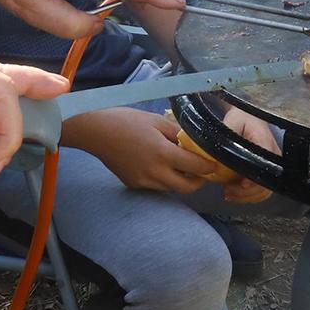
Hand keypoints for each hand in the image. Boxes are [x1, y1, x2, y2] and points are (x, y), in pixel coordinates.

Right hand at [63, 107, 208, 193]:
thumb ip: (177, 134)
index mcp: (164, 153)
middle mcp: (155, 172)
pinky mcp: (133, 184)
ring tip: (179, 167)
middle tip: (201, 173)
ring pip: (170, 189)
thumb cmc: (126, 121)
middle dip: (198, 182)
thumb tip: (192, 143)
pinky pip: (155, 186)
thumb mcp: (155, 121)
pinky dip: (162, 180)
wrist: (95, 132)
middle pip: (186, 188)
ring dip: (179, 181)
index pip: (196, 167)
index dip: (209, 167)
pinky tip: (157, 166)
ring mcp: (143, 181)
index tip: (214, 164)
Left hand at [216, 106, 279, 203]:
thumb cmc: (240, 118)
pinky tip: (234, 193)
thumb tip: (216, 157)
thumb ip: (225, 137)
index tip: (242, 184)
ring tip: (229, 193)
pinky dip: (249, 195)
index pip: (265, 164)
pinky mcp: (267, 171)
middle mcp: (273, 155)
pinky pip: (262, 189)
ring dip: (247, 196)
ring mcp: (272, 165)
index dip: (255, 179)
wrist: (248, 117)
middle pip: (267, 182)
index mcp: (265, 141)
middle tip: (228, 191)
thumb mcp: (231, 121)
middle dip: (247, 192)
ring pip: (265, 190)